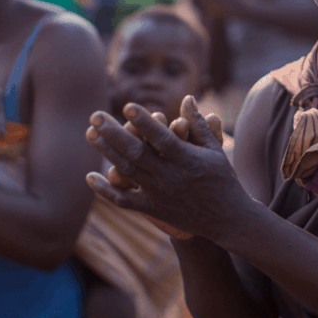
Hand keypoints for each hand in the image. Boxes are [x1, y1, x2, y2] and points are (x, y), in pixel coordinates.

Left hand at [85, 96, 242, 240]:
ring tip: (90, 133)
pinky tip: (90, 177)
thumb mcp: (214, 149)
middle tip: (95, 115)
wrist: (228, 219)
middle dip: (113, 133)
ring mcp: (160, 194)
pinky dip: (106, 190)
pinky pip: (125, 201)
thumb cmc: (222, 178)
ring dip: (107, 152)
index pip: (162, 138)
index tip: (127, 106)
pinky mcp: (154, 209)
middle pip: (137, 152)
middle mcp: (171, 176)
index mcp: (187, 159)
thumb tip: (187, 98)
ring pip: (128, 171)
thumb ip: (197, 124)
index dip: (144, 122)